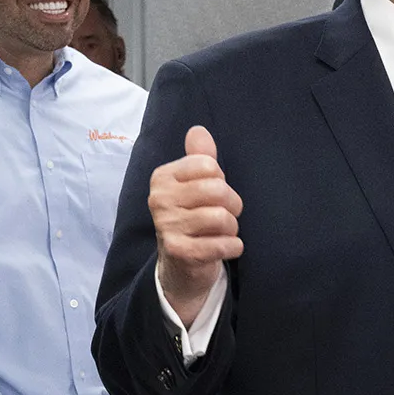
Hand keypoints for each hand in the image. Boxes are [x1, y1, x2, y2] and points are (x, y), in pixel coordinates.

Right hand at [151, 126, 243, 326]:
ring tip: (222, 232)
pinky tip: (226, 247)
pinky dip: (234, 246)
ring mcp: (167, 226)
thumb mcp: (195, 184)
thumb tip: (198, 130)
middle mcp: (159, 199)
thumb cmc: (193, 217)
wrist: (181, 264)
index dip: (222, 179)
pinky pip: (223, 244)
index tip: (214, 193)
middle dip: (233, 204)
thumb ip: (199, 157)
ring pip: (222, 218)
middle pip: (218, 190)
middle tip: (227, 214)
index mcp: (163, 178)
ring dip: (232, 228)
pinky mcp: (179, 252)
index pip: (209, 165)